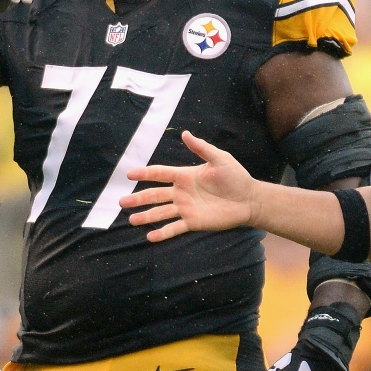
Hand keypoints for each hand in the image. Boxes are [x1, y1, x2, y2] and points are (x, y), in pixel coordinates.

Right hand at [120, 131, 256, 240]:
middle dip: (138, 198)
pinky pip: (175, 228)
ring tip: (132, 219)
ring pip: (161, 213)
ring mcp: (186, 208)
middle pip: (155, 195)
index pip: (160, 174)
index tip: (129, 174)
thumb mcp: (220, 159)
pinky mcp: (194, 222)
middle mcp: (182, 192)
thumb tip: (185, 133)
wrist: (249, 199)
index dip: (145, 173)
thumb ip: (202, 148)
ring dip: (146, 216)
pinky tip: (150, 237)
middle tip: (122, 201)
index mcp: (185, 176)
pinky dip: (163, 233)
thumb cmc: (235, 177)